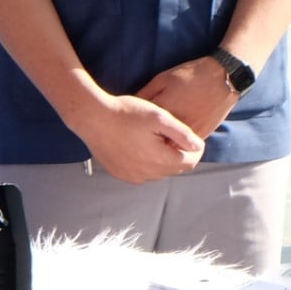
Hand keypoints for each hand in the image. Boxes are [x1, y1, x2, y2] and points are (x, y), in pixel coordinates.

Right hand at [71, 95, 204, 183]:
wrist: (92, 117)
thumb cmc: (125, 113)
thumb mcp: (158, 116)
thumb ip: (182, 133)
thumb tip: (198, 146)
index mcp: (160, 160)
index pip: (190, 162)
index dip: (194, 150)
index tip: (190, 137)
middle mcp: (147, 173)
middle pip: (175, 168)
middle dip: (178, 154)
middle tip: (171, 135)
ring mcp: (132, 176)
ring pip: (158, 171)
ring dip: (161, 159)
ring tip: (153, 139)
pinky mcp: (120, 174)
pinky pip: (142, 172)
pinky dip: (145, 162)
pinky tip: (138, 145)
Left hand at [136, 57, 238, 140]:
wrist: (222, 79)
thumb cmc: (190, 75)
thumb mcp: (162, 79)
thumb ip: (146, 94)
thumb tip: (132, 105)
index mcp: (163, 109)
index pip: (141, 124)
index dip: (133, 126)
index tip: (127, 127)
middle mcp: (176, 124)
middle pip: (155, 139)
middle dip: (145, 140)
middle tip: (137, 138)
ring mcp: (190, 132)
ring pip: (170, 147)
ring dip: (160, 146)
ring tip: (151, 143)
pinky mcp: (201, 135)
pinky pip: (185, 147)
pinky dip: (176, 146)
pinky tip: (169, 141)